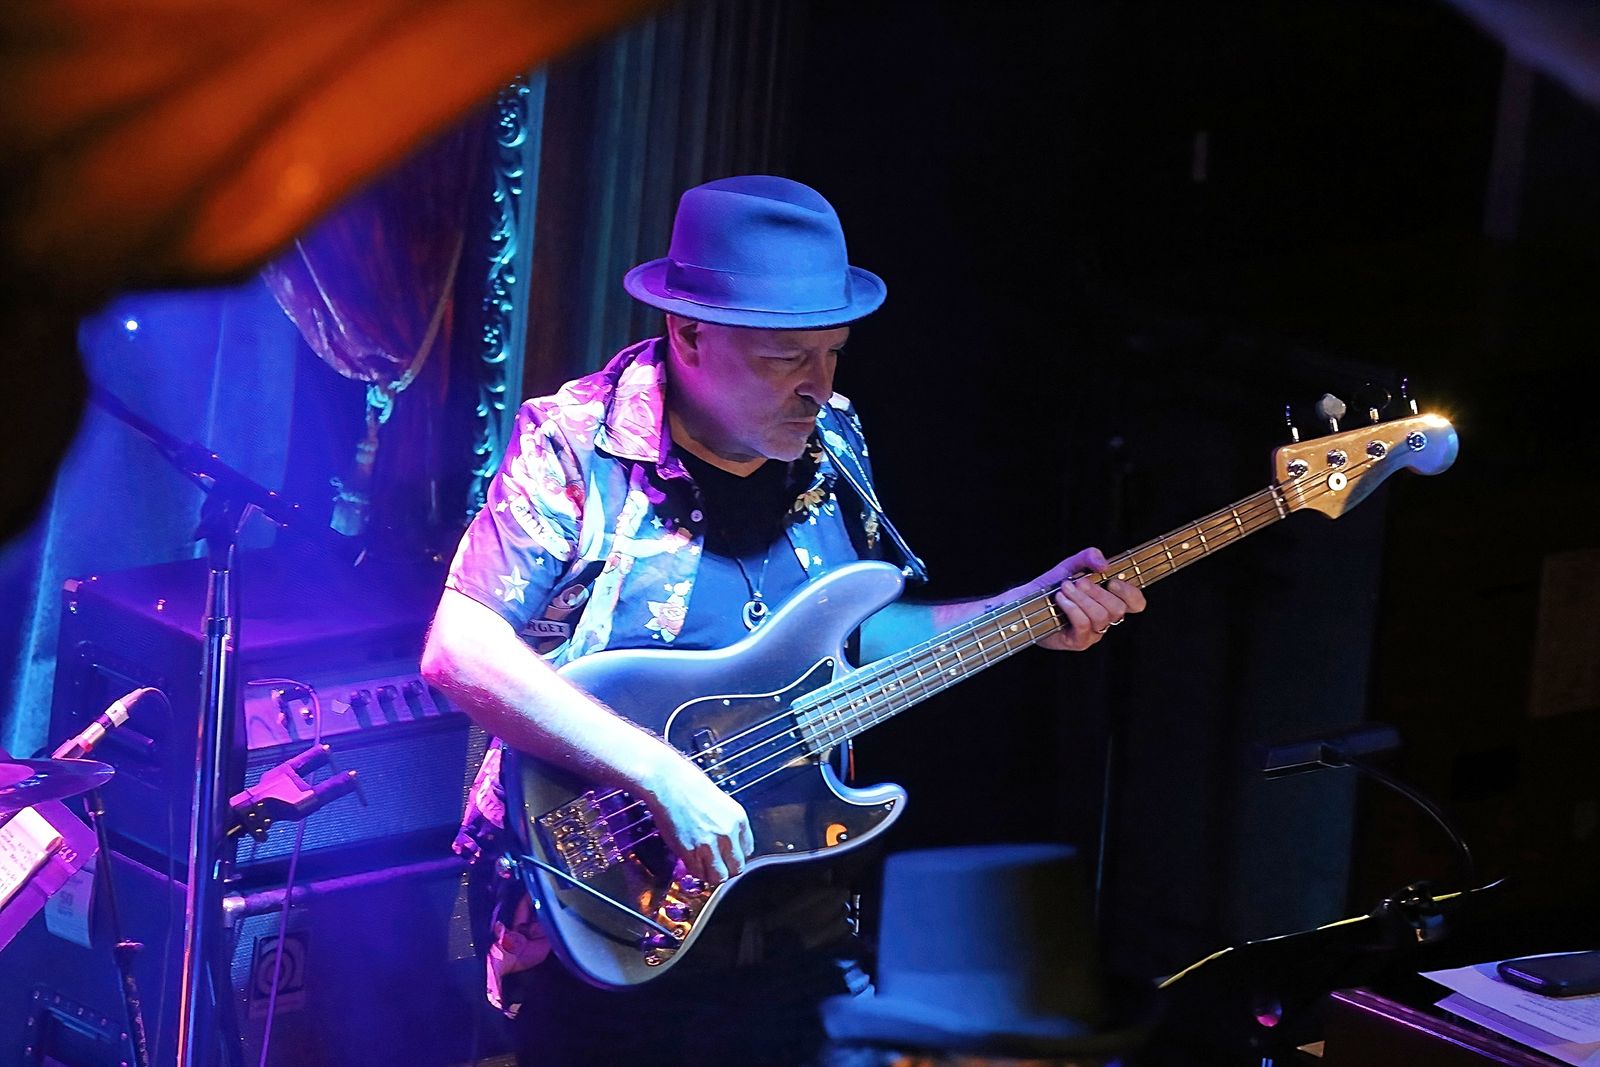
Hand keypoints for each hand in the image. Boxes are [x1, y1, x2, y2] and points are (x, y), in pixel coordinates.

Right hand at [638, 749, 753, 884]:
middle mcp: (728, 833)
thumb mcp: (720, 803)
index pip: (747, 850)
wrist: (667, 782)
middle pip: (736, 867)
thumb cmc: (689, 786)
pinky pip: (699, 873)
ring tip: (703, 867)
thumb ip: (726, 824)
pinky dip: (695, 871)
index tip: (727, 855)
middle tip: (715, 865)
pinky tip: (691, 862)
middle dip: (726, 869)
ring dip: (711, 875)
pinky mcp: (690, 851)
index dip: (735, 855)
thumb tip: (726, 845)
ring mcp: (709, 844)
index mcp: (738, 819)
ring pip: (719, 876)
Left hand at [1033, 546, 1145, 650]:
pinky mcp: (1078, 642)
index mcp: (1110, 602)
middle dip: (1097, 592)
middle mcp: (1105, 620)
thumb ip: (1089, 557)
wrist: (1026, 602)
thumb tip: (1105, 565)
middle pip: (1118, 609)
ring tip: (1064, 589)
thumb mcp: (1071, 565)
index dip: (1130, 592)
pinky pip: (1083, 624)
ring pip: (1101, 616)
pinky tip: (1060, 599)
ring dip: (1081, 598)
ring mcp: (1093, 633)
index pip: (1136, 603)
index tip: (1112, 580)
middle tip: (1078, 582)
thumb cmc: (1051, 586)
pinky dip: (1072, 608)